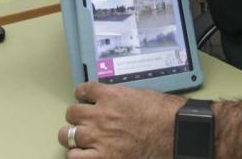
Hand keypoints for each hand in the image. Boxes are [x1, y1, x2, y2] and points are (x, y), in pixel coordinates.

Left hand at [59, 82, 185, 158]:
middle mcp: (100, 115)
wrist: (173, 131)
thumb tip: (116, 101)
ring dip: (72, 135)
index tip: (82, 96)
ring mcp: (99, 137)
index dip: (81, 93)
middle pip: (72, 112)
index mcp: (111, 96)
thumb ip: (122, 97)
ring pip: (68, 135)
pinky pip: (74, 156)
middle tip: (81, 119)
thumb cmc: (163, 113)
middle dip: (76, 115)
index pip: (84, 90)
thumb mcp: (140, 94)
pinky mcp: (103, 157)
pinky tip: (84, 153)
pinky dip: (77, 155)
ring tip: (77, 138)